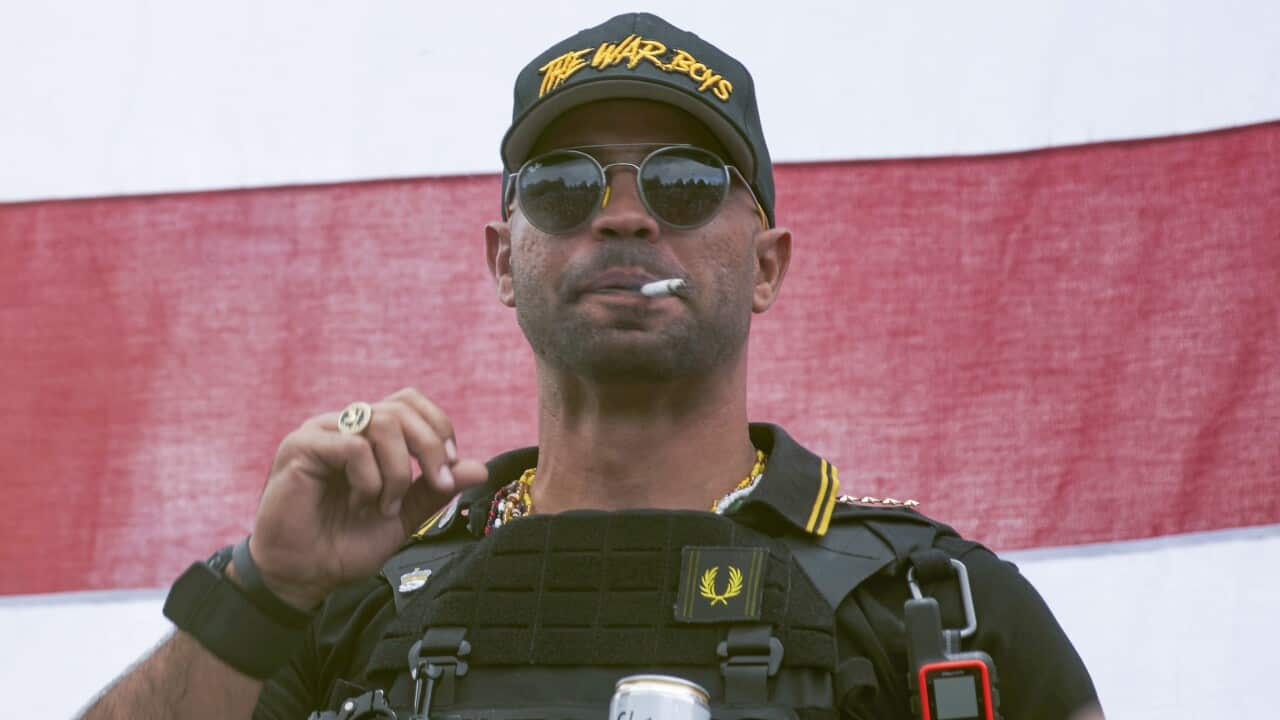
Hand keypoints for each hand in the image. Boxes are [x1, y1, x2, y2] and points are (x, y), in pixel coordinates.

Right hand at [247, 388, 487, 609]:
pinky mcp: (301, 447)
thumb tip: (481, 468)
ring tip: (385, 507)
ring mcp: (322, 432)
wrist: (303, 575)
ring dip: (397, 472)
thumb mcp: (404, 516)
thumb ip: (436, 489)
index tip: (449, 471)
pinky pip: (353, 445)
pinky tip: (360, 504)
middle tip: (438, 484)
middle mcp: (345, 425)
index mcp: (368, 434)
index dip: (438, 429)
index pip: (411, 403)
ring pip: (382, 423)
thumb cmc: (345, 544)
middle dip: (430, 448)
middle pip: (402, 408)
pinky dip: (369, 479)